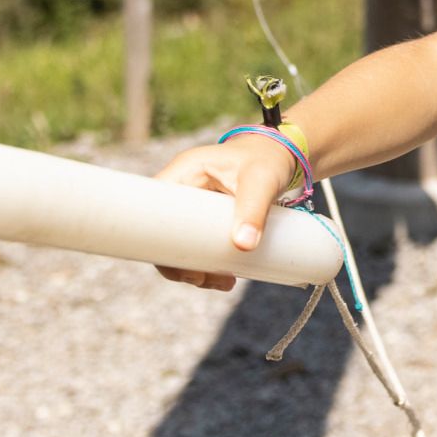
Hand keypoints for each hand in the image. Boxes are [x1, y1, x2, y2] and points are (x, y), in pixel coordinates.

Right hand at [149, 135, 300, 291]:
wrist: (281, 155)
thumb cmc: (267, 159)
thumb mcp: (262, 181)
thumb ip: (254, 210)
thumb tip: (243, 245)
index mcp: (185, 171)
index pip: (155, 208)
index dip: (159, 239)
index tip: (184, 264)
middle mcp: (183, 188)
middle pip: (164, 232)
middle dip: (180, 262)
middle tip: (202, 280)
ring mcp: (193, 205)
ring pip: (179, 243)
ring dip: (195, 267)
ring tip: (223, 282)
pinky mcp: (205, 218)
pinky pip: (196, 244)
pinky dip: (207, 263)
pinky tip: (226, 276)